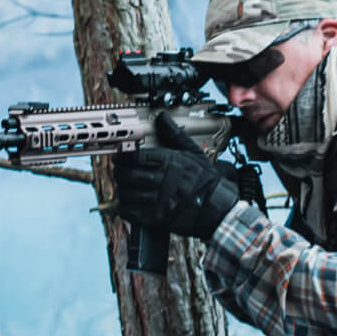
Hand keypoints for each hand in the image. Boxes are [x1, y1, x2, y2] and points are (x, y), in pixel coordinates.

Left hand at [110, 113, 239, 240]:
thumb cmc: (205, 180)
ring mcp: (157, 200)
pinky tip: (130, 204)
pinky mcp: (156, 217)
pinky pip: (129, 212)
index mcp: (167, 162)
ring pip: (125, 194)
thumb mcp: (193, 152)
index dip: (123, 156)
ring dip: (123, 191)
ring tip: (128, 189)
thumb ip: (174, 135)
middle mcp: (160, 180)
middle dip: (120, 173)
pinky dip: (125, 208)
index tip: (121, 156)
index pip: (134, 156)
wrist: (216, 207)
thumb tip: (162, 118)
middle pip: (126, 174)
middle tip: (121, 172)